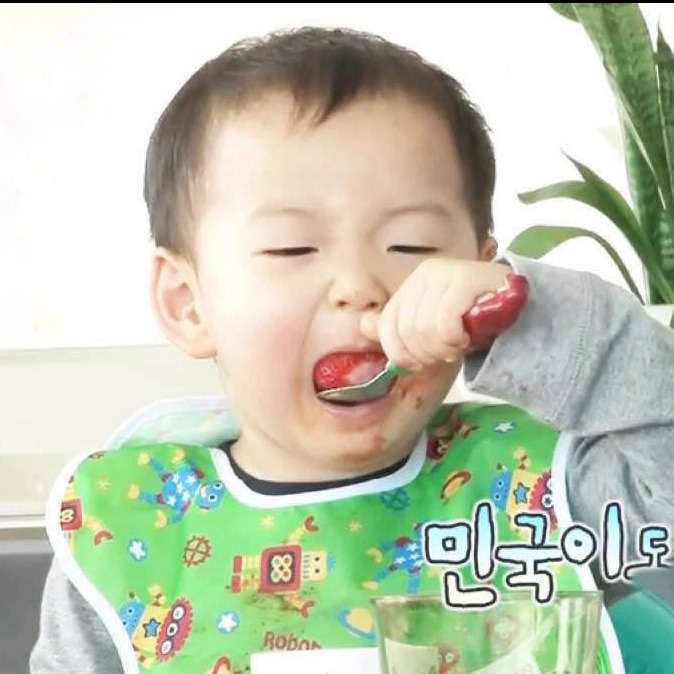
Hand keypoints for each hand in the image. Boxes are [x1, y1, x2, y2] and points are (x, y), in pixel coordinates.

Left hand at [360, 258, 520, 370]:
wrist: (518, 307)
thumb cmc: (474, 320)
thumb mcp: (432, 326)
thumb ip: (398, 327)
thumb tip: (363, 325)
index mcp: (413, 282)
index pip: (387, 326)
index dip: (400, 352)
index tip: (421, 361)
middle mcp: (426, 273)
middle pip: (406, 330)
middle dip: (426, 353)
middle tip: (446, 353)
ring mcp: (447, 273)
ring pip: (424, 329)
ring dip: (443, 348)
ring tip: (458, 345)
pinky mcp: (467, 279)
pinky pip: (445, 323)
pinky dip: (454, 340)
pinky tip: (467, 337)